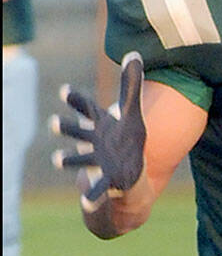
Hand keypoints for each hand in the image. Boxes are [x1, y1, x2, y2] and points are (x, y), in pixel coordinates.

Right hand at [51, 52, 146, 210]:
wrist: (126, 175)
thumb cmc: (126, 141)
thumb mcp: (132, 112)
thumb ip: (131, 84)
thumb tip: (133, 53)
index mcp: (102, 125)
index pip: (88, 109)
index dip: (76, 100)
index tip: (63, 90)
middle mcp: (95, 143)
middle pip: (79, 133)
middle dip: (67, 128)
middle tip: (53, 121)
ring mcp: (98, 163)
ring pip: (81, 160)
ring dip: (70, 159)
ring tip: (58, 159)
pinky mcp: (106, 183)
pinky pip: (98, 191)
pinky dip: (92, 198)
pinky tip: (88, 202)